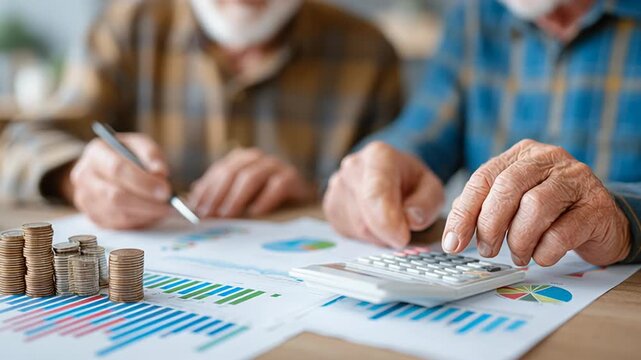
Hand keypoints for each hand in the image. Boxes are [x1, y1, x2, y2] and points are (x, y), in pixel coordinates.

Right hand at [70, 133, 171, 228]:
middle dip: (146, 202)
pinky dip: (139, 220)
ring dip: (146, 213)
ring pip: (118, 213)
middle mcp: (84, 176)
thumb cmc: (127, 155)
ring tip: (164, 208)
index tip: (165, 190)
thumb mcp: (140, 145)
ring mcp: (85, 199)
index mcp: (96, 153)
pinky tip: (152, 213)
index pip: (117, 169)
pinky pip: (119, 224)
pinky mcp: (93, 216)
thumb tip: (160, 172)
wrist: (107, 168)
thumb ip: (151, 154)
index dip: (143, 182)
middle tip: (168, 204)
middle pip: (115, 196)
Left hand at [189, 148, 314, 217]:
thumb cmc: (266, 197)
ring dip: (236, 197)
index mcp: (243, 159)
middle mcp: (258, 159)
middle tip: (208, 214)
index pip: (220, 170)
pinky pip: (277, 186)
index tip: (196, 208)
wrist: (302, 196)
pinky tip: (255, 213)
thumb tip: (192, 201)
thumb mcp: (240, 195)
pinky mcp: (292, 178)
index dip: (206, 189)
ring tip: (226, 215)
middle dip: (218, 194)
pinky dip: (264, 199)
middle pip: (233, 172)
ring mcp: (276, 166)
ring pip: (252, 176)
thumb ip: (220, 194)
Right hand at [323, 142, 443, 247]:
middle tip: (404, 231)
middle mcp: (351, 168)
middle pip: (365, 217)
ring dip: (378, 235)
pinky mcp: (330, 206)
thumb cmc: (410, 181)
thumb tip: (411, 219)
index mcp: (378, 156)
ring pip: (357, 229)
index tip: (401, 238)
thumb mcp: (432, 188)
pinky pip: (348, 232)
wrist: (389, 172)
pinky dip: (366, 235)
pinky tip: (374, 221)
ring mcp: (336, 187)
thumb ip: (427, 203)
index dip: (387, 222)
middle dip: (388, 233)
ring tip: (390, 220)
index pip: (376, 194)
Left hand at [442, 139, 630, 265]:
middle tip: (487, 250)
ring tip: (518, 254)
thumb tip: (453, 237)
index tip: (453, 242)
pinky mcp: (598, 206)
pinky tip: (542, 256)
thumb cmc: (551, 213)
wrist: (604, 222)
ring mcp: (576, 179)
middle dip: (490, 225)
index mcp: (522, 154)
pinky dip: (545, 251)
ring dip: (519, 239)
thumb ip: (484, 209)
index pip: (483, 178)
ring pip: (535, 207)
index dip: (464, 213)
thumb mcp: (514, 202)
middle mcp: (549, 159)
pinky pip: (562, 232)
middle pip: (507, 188)